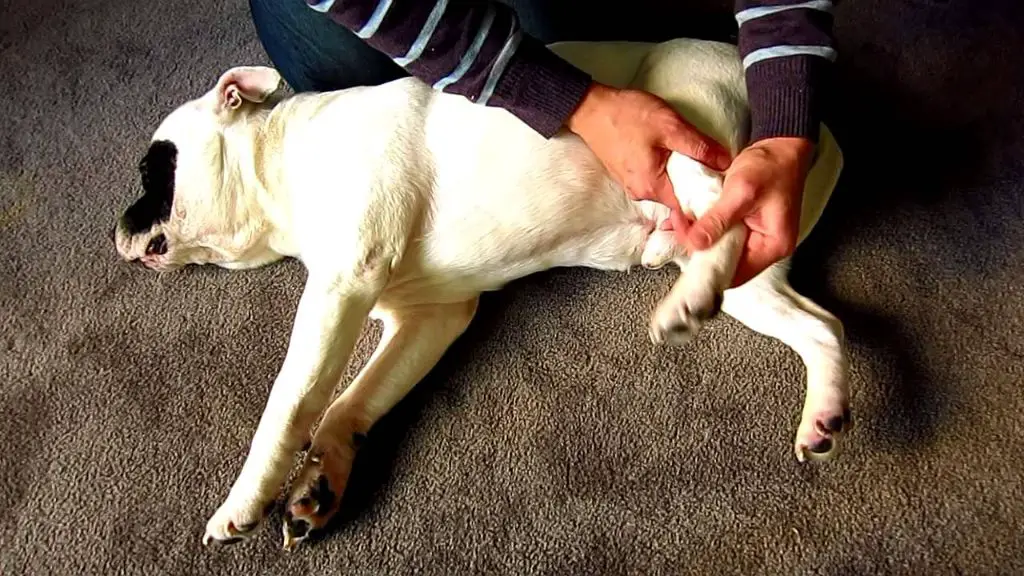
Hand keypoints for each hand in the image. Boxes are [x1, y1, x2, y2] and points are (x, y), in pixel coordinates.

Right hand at [567, 83, 732, 233]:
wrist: (591, 108)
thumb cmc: (627, 116)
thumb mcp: (671, 126)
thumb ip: (700, 147)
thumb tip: (725, 162)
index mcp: (652, 187)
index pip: (686, 210)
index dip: (706, 204)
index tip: (722, 195)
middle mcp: (640, 193)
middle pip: (677, 200)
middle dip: (696, 189)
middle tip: (716, 173)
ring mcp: (631, 185)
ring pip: (666, 189)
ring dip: (681, 179)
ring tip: (696, 162)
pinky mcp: (627, 175)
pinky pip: (654, 180)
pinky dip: (667, 172)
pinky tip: (673, 156)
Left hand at [682, 137, 814, 286]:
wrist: (781, 143)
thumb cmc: (771, 165)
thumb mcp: (741, 191)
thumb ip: (717, 220)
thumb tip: (695, 243)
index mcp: (773, 245)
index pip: (737, 274)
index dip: (709, 268)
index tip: (686, 250)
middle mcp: (767, 247)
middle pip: (727, 264)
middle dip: (700, 250)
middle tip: (680, 229)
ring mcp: (757, 237)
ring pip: (722, 249)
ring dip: (700, 238)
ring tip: (681, 223)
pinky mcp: (747, 226)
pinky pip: (723, 235)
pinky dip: (706, 229)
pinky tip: (690, 220)